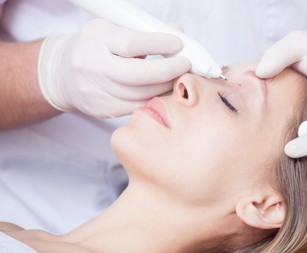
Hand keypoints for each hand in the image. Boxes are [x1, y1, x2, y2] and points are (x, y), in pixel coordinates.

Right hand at [38, 18, 190, 117]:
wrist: (64, 73)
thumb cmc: (98, 47)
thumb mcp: (114, 30)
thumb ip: (146, 32)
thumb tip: (179, 33)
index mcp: (97, 39)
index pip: (130, 43)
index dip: (157, 44)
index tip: (178, 44)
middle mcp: (92, 66)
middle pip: (135, 75)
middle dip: (166, 72)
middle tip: (185, 66)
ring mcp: (94, 91)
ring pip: (138, 96)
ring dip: (164, 88)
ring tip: (177, 79)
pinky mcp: (100, 109)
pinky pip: (134, 108)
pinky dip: (152, 99)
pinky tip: (162, 92)